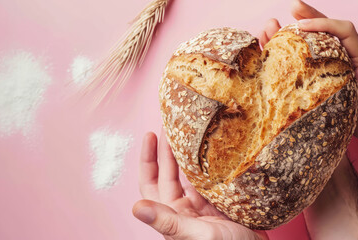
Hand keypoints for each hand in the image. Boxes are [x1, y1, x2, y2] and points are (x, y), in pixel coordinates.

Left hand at [132, 130, 267, 239]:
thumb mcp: (197, 236)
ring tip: (190, 132)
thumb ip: (168, 222)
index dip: (148, 159)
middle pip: (170, 173)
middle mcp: (184, 208)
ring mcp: (203, 204)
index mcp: (173, 214)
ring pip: (190, 173)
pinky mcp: (221, 201)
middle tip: (172, 125)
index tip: (149, 135)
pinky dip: (209, 163)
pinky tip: (212, 149)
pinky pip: (210, 177)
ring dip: (188, 154)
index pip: (152, 182)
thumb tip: (136, 208)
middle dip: (168, 149)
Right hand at [259, 0, 357, 142]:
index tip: (303, 26)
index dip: (324, 24)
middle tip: (292, 7)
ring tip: (271, 26)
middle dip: (308, 16)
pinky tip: (268, 49)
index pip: (343, 31)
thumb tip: (354, 71)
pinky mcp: (315, 75)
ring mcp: (326, 64)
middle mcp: (340, 55)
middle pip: (324, 29)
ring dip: (289, 31)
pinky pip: (298, 59)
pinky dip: (283, 52)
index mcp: (356, 56)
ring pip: (308, 41)